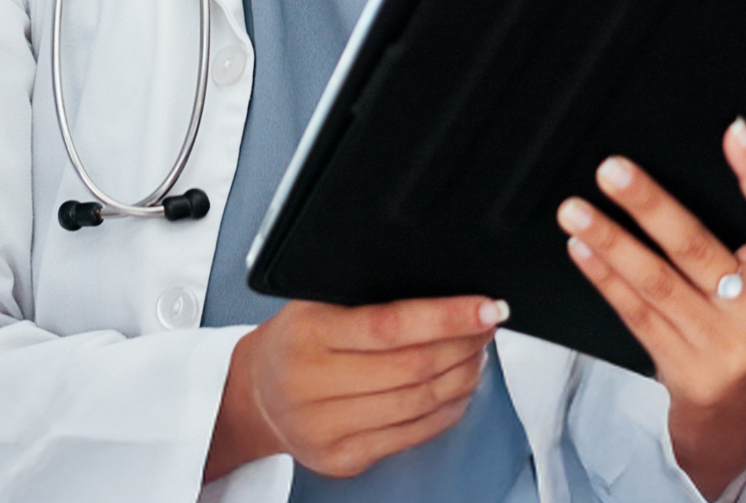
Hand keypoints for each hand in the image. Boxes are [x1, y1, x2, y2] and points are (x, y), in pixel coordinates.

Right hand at [203, 295, 505, 482]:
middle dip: (464, 343)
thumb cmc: (296, 340)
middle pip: (413, 368)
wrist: (256, 394)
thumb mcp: (315, 301)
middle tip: (488, 324)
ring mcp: (326, 429)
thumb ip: (366, 295)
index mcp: (308, 333)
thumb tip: (442, 287)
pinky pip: (411, 435)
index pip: (390, 326)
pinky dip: (447, 411)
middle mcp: (312, 384)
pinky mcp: (342, 459)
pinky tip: (457, 390)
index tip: (487, 308)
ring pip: (418, 403)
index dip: (447, 317)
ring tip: (477, 353)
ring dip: (462, 376)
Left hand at [558, 120, 745, 499]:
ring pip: (656, 282)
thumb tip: (688, 164)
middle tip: (611, 170)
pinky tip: (582, 249)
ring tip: (574, 210)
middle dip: (649, 204)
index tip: (736, 131)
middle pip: (697, 248)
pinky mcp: (683, 369)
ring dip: (610, 241)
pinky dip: (606, 278)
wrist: (742, 410)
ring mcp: (720, 346)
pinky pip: (636, 313)